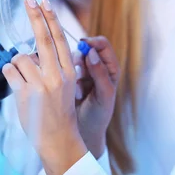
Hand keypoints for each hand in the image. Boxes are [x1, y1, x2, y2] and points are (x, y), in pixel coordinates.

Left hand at [2, 0, 86, 174]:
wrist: (58, 137)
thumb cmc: (60, 111)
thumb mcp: (67, 85)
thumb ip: (55, 66)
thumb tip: (34, 48)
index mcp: (69, 71)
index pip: (59, 38)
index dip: (50, 17)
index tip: (44, 1)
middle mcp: (57, 75)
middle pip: (43, 38)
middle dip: (35, 15)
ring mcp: (41, 84)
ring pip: (21, 57)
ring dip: (18, 64)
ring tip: (25, 79)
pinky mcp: (25, 93)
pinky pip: (10, 71)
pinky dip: (10, 74)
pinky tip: (17, 84)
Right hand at [73, 36, 119, 157]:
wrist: (83, 132)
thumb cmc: (99, 115)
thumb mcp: (104, 95)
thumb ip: (100, 74)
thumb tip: (92, 53)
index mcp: (110, 68)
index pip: (102, 45)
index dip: (92, 42)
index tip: (82, 45)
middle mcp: (97, 67)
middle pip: (86, 49)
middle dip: (79, 58)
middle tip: (77, 71)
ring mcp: (82, 72)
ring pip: (73, 58)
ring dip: (73, 70)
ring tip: (77, 89)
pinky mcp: (70, 79)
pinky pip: (64, 69)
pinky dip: (66, 78)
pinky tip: (72, 93)